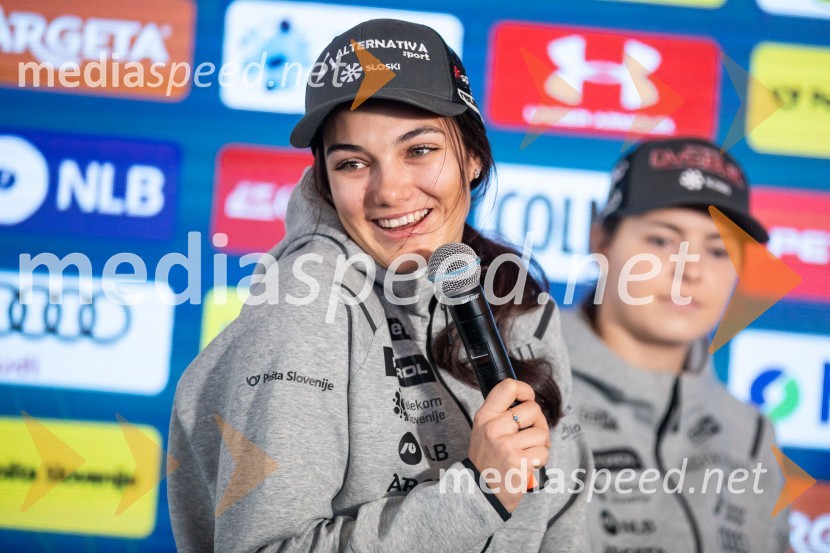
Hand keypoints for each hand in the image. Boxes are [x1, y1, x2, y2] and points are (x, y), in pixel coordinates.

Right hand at [467, 379, 550, 512]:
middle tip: (530, 434)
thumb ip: (501, 413)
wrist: (481, 491)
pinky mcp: (519, 463)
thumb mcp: (484, 429)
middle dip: (538, 422)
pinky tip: (528, 463)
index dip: (525, 389)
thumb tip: (527, 398)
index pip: (508, 387)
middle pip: (533, 409)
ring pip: (542, 432)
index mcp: (485, 416)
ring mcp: (507, 446)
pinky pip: (543, 452)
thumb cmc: (487, 459)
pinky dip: (540, 459)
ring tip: (528, 451)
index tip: (528, 398)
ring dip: (541, 443)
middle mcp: (494, 428)